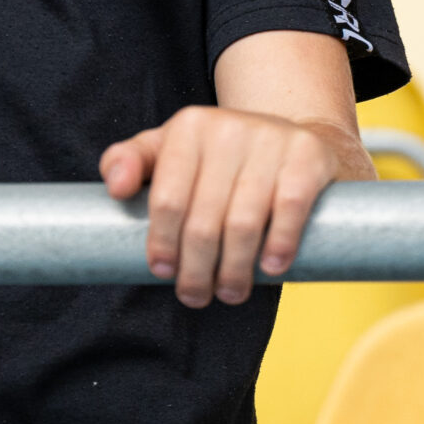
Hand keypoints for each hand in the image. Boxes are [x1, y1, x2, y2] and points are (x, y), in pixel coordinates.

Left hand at [99, 106, 369, 308]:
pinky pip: (290, 209)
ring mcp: (271, 141)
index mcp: (187, 127)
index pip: (167, 198)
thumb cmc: (217, 154)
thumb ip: (126, 160)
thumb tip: (115, 189)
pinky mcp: (308, 157)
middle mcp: (227, 129)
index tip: (162, 272)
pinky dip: (279, 244)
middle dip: (196, 268)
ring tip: (230, 293)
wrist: (291, 133)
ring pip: (244, 222)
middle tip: (195, 296)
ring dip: (235, 269)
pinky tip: (269, 269)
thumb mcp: (167, 147)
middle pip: (204, 219)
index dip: (162, 242)